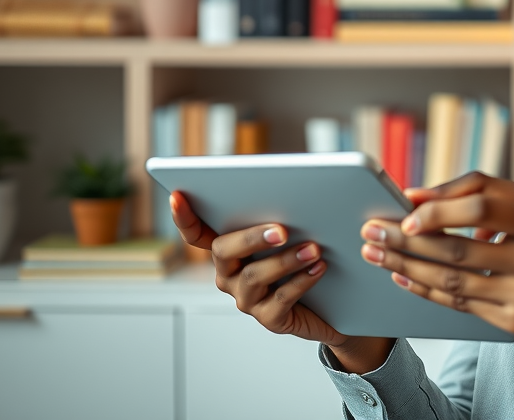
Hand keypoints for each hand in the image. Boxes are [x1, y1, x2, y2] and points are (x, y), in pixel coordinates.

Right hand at [170, 191, 393, 372]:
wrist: (336, 304)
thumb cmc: (308, 258)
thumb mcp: (295, 233)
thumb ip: (282, 215)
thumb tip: (293, 194)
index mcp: (229, 250)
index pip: (197, 234)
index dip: (184, 218)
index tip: (178, 196)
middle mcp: (229, 274)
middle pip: (223, 251)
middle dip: (250, 238)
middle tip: (281, 230)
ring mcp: (247, 299)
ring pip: (254, 276)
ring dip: (285, 260)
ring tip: (313, 248)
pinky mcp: (270, 318)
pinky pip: (281, 299)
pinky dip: (301, 280)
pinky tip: (318, 266)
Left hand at [360, 174, 513, 373]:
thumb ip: (488, 193)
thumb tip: (419, 194)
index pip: (483, 201)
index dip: (439, 205)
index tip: (406, 209)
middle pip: (460, 243)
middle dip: (407, 238)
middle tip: (373, 230)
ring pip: (453, 277)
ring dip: (407, 265)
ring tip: (377, 254)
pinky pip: (460, 303)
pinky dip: (425, 289)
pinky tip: (403, 277)